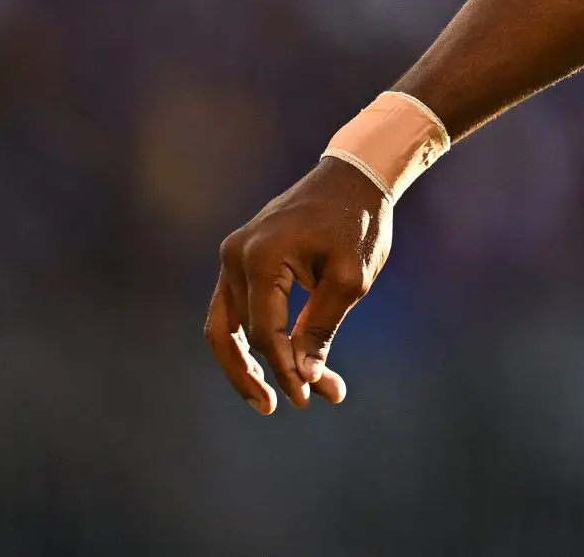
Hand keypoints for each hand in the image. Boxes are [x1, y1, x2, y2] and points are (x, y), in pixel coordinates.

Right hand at [205, 156, 392, 413]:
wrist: (355, 174)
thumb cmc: (359, 222)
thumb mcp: (351, 279)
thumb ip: (321, 327)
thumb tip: (302, 375)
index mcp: (261, 257)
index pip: (265, 332)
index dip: (284, 369)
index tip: (309, 397)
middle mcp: (236, 255)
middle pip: (230, 333)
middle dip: (252, 375)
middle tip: (273, 408)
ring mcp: (232, 254)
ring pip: (224, 324)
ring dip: (244, 361)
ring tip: (268, 395)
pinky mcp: (240, 256)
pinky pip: (234, 306)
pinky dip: (248, 335)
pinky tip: (271, 360)